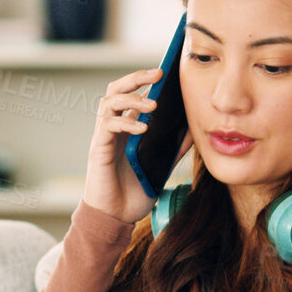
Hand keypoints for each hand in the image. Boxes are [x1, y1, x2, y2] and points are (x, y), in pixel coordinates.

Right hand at [82, 67, 192, 224]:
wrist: (115, 218)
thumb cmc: (133, 194)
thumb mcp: (160, 167)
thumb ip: (172, 149)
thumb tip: (193, 132)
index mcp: (125, 129)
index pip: (130, 94)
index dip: (144, 81)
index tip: (165, 73)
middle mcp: (111, 128)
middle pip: (116, 89)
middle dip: (136, 78)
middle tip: (159, 74)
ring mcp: (103, 137)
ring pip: (109, 102)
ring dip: (132, 98)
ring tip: (153, 104)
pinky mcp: (98, 149)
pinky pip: (108, 126)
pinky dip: (126, 122)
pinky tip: (143, 128)